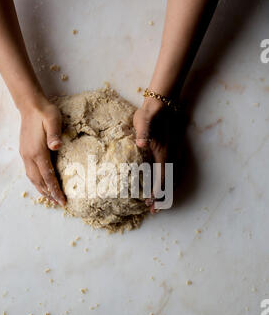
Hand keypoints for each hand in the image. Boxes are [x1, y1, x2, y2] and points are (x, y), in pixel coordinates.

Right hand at [19, 97, 65, 206]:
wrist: (30, 105)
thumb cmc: (45, 112)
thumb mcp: (53, 120)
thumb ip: (55, 134)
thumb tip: (56, 146)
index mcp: (38, 152)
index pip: (47, 177)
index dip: (55, 190)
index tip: (62, 201)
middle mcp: (29, 156)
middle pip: (39, 181)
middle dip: (48, 193)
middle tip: (59, 203)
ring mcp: (25, 154)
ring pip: (32, 178)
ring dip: (41, 189)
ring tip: (50, 197)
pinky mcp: (24, 151)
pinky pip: (29, 172)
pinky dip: (36, 181)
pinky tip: (41, 182)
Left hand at [134, 98, 181, 213]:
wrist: (162, 103)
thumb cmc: (150, 114)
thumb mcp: (144, 122)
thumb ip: (143, 134)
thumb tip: (140, 144)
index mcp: (164, 153)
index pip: (161, 178)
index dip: (156, 193)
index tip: (149, 204)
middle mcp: (171, 156)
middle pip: (169, 183)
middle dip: (162, 198)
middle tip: (153, 212)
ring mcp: (173, 154)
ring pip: (172, 179)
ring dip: (166, 193)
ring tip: (158, 204)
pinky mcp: (172, 151)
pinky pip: (172, 172)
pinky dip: (168, 184)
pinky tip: (163, 187)